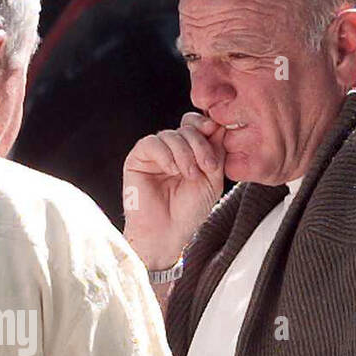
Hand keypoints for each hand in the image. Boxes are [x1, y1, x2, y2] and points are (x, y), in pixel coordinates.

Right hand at [123, 113, 225, 268]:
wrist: (167, 233)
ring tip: (189, 175)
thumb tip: (218, 123)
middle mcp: (171, 151)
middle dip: (200, 144)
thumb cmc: (189, 211)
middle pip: (186, 127)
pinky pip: (151, 143)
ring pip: (170, 134)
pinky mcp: (137, 160)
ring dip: (185, 153)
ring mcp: (154, 155)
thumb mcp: (213, 178)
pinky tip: (171, 170)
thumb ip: (216, 150)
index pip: (196, 124)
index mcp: (189, 152)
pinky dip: (165, 154)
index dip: (205, 123)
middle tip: (206, 167)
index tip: (214, 131)